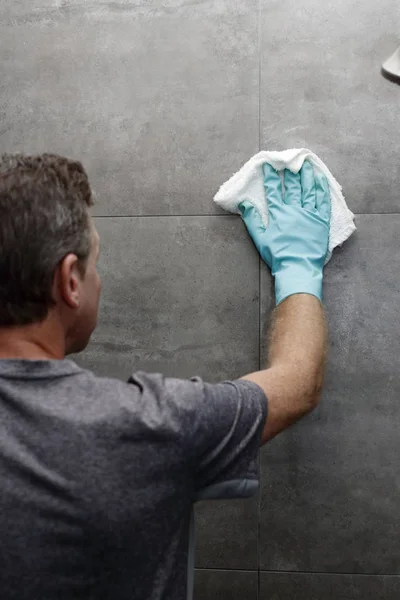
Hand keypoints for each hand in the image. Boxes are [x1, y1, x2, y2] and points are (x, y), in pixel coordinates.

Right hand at [239, 161, 330, 303]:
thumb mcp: (260, 239)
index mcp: (279, 213)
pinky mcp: (322, 221)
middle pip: (293, 186)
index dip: (270, 176)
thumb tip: (244, 204)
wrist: (298, 268)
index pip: (273, 190)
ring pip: (309, 189)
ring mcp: (310, 214)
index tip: (269, 165)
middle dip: (291, 171)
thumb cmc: (277, 255)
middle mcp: (295, 209)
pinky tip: (321, 179)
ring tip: (307, 163)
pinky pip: (323, 201)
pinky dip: (322, 188)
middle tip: (291, 159)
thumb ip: (252, 220)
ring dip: (307, 175)